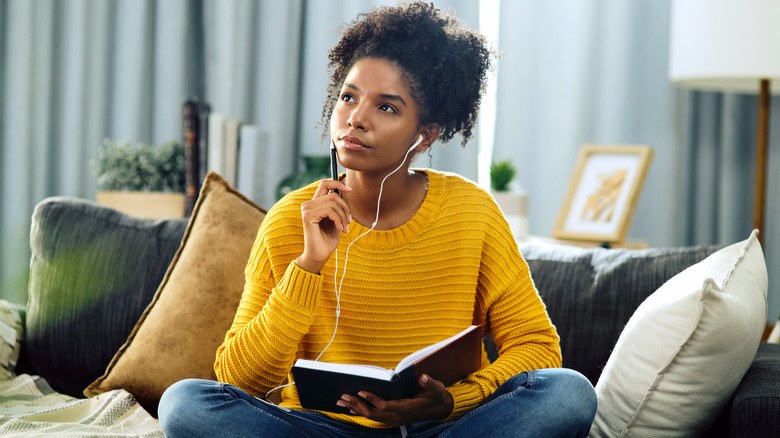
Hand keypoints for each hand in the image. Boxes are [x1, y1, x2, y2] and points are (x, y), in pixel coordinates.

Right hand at [295, 180, 351, 273]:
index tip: (350, 190)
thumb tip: (344, 192)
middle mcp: (308, 204)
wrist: (319, 256)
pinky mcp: (308, 216)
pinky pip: (329, 210)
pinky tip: (339, 229)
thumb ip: (337, 207)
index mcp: (315, 204)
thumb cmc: (327, 240)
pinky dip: (338, 219)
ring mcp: (307, 209)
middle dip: (345, 207)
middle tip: (349, 222)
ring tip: (344, 228)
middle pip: (333, 194)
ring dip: (343, 216)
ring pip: (333, 203)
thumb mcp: (336, 220)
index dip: (338, 183)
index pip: (325, 183)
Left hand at [336, 374, 453, 426]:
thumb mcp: (437, 388)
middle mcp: (398, 417)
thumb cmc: (435, 396)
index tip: (361, 390)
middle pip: (373, 413)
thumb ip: (430, 383)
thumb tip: (423, 377)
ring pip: (371, 416)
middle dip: (357, 404)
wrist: (439, 409)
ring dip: (356, 408)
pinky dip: (362, 412)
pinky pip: (374, 417)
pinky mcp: (392, 419)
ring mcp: (394, 420)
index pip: (385, 406)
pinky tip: (351, 408)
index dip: (372, 399)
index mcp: (407, 408)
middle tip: (343, 396)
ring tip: (341, 401)